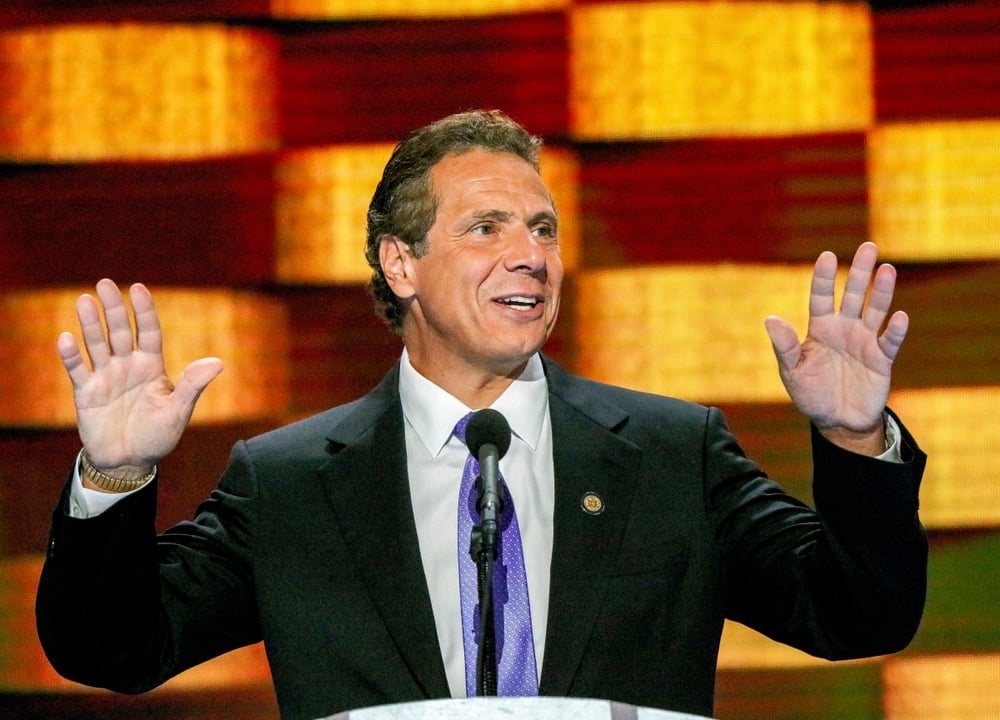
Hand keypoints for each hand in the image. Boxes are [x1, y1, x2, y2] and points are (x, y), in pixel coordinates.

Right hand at [58, 279, 223, 477]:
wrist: (130, 461)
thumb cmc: (158, 435)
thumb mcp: (179, 411)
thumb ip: (193, 385)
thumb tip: (217, 362)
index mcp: (152, 366)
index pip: (149, 332)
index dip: (144, 311)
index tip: (138, 289)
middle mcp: (127, 365)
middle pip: (120, 331)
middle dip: (113, 308)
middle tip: (104, 284)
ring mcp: (105, 377)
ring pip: (97, 344)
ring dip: (90, 324)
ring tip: (85, 300)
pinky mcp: (86, 392)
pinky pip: (78, 370)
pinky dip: (71, 355)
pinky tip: (66, 338)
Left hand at [764, 243, 907, 454]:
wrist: (837, 421)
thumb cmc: (811, 394)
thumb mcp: (792, 372)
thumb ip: (785, 347)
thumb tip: (771, 319)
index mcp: (820, 329)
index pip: (822, 298)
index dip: (825, 278)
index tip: (828, 256)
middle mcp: (844, 330)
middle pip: (854, 296)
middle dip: (860, 272)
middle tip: (868, 246)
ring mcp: (865, 343)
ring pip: (875, 311)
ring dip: (881, 292)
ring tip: (886, 269)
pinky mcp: (881, 360)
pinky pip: (888, 342)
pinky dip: (894, 331)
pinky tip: (898, 316)